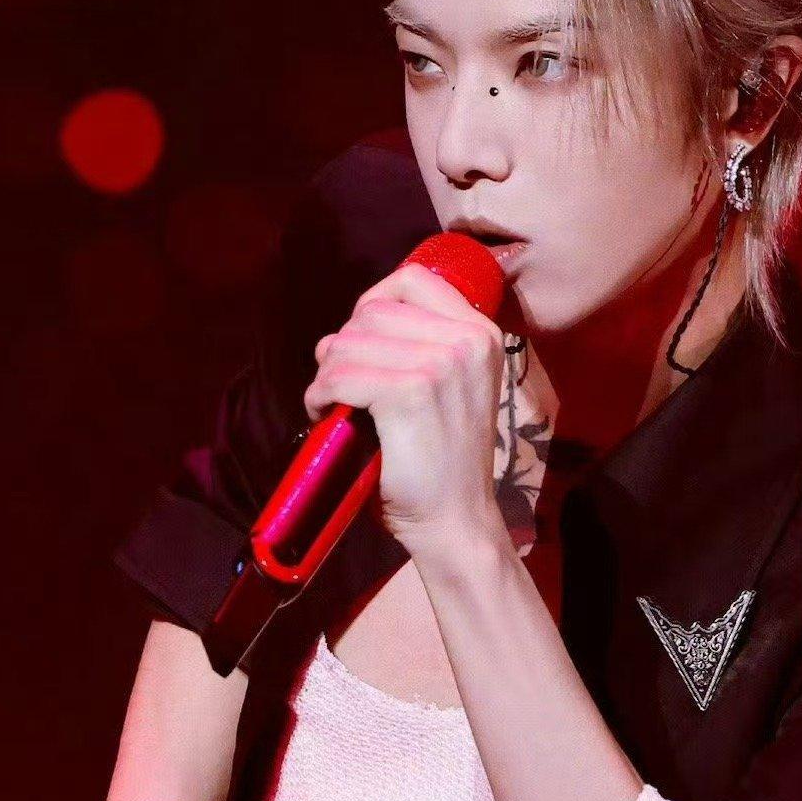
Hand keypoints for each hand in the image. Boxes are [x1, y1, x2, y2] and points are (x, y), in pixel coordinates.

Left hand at [302, 260, 507, 554]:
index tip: (358, 341)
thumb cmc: (443, 460)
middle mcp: (467, 340)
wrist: (455, 520)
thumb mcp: (452, 387)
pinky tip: (324, 413)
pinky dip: (320, 395)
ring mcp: (440, 364)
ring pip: (348, 342)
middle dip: (342, 346)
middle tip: (338, 385)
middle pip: (371, 311)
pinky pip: (341, 376)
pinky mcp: (409, 393)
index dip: (371, 303)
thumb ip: (420, 346)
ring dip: (326, 373)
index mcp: (481, 333)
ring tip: (331, 402)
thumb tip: (346, 327)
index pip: (412, 280)